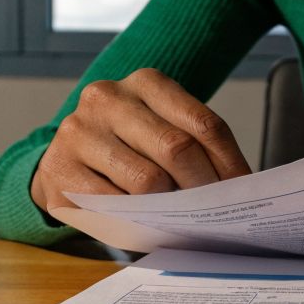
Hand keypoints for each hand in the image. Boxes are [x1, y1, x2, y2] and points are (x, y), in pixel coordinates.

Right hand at [31, 68, 250, 212]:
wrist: (66, 159)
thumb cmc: (131, 148)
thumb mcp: (163, 131)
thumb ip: (196, 148)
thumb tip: (242, 187)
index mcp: (147, 82)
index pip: (204, 124)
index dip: (230, 163)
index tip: (244, 191)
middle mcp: (109, 97)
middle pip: (177, 148)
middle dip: (204, 187)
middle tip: (216, 212)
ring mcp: (79, 130)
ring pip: (146, 180)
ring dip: (171, 207)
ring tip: (182, 217)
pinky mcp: (59, 169)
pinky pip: (113, 204)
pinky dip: (138, 218)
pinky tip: (147, 221)